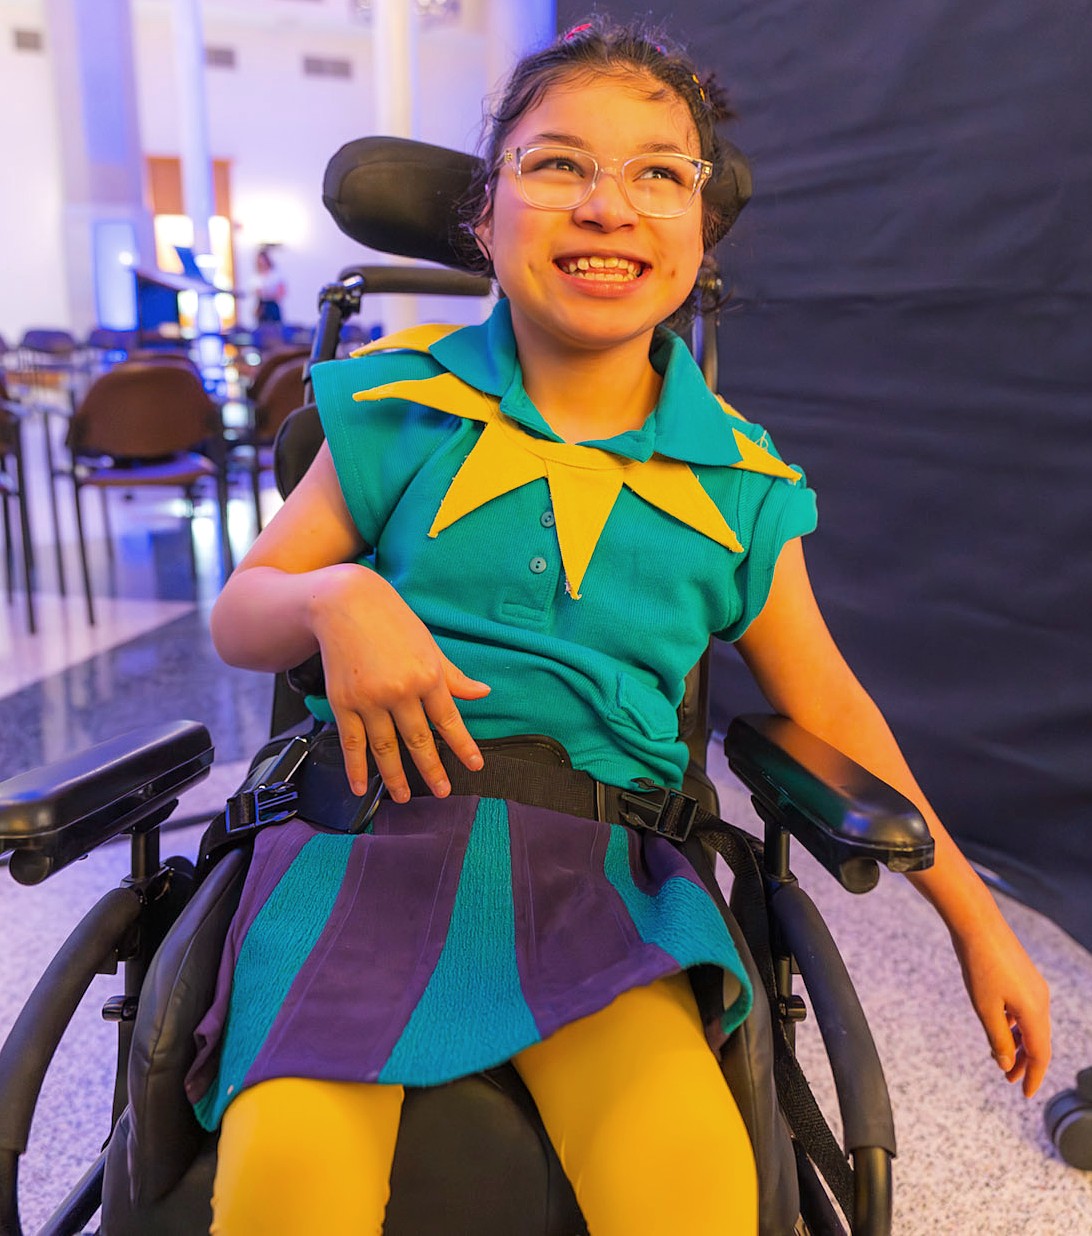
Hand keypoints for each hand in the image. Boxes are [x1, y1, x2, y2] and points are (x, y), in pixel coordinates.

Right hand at [309, 564, 489, 801]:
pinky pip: (352, 742)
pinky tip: (362, 787)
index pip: (450, 720)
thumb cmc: (392, 622)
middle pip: (419, 740)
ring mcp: (370, 699)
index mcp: (428, 675)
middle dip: (432, 769)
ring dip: (395, 776)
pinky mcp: (343, 702)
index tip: (474, 766)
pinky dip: (357, 768)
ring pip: (386, 747)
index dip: (463, 746)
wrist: (345, 603)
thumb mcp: (429, 645)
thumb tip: (483, 694)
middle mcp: (401, 691)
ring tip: (403, 798)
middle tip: (442, 792)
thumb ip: (453, 676)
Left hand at [950, 915, 1051, 1096]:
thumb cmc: (979, 964)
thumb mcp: (985, 1008)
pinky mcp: (1024, 977)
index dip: (1034, 1076)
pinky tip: (999, 1027)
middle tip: (1008, 1078)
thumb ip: (997, 1038)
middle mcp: (1041, 1000)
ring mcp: (1034, 987)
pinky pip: (1025, 1010)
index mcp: (1035, 1011)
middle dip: (1024, 1062)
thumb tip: (1006, 1064)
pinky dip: (1015, 1025)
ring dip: (1018, 1044)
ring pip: (1031, 1025)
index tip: (1026, 1094)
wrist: (978, 924)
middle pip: (1038, 1041)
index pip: (1041, 1054)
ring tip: (1000, 1056)